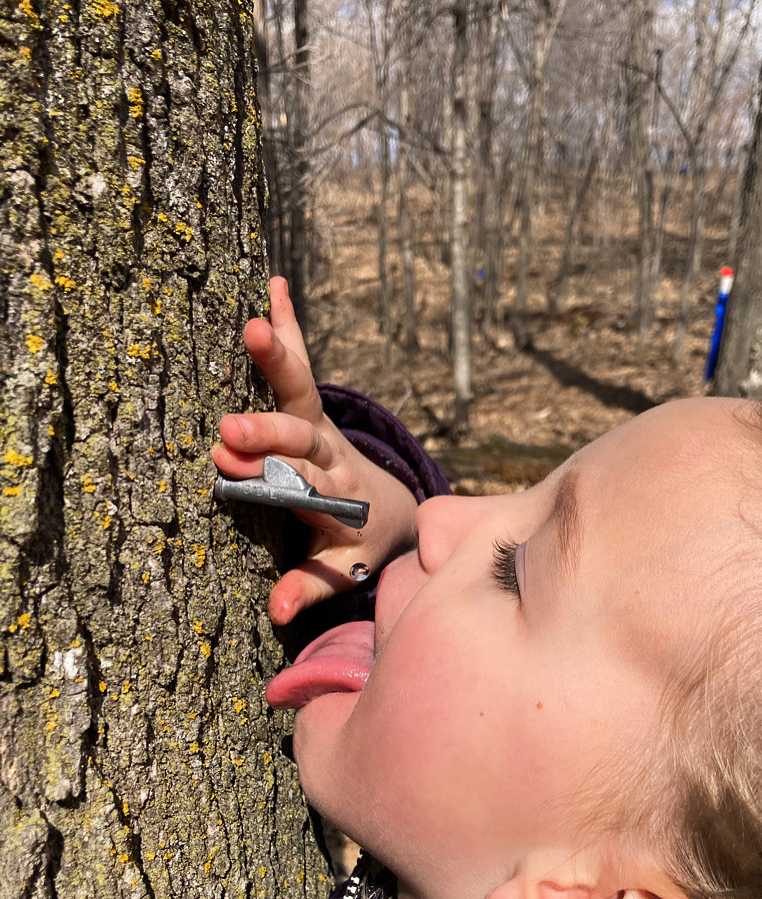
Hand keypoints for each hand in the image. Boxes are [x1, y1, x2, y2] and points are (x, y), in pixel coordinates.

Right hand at [212, 277, 417, 623]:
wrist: (392, 507)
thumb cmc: (361, 540)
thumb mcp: (344, 568)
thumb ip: (312, 585)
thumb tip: (275, 612)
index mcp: (335, 494)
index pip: (303, 486)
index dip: (273, 479)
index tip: (233, 470)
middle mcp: (329, 453)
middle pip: (301, 439)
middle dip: (268, 434)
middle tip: (230, 432)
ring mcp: (322, 425)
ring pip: (302, 390)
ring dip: (280, 359)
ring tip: (257, 324)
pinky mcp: (313, 406)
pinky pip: (302, 362)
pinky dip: (289, 327)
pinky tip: (275, 286)